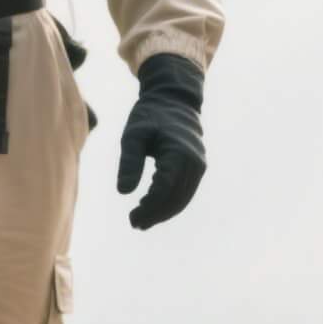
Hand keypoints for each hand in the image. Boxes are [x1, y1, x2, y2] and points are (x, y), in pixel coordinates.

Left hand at [116, 54, 206, 230]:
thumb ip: (129, 162)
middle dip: (155, 215)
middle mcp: (194, 162)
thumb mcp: (133, 134)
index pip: (165, 190)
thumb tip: (123, 192)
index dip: (149, 208)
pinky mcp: (197, 168)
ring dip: (162, 213)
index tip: (132, 218)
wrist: (174, 99)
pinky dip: (169, 203)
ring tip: (140, 220)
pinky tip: (150, 206)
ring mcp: (199, 166)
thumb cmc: (150, 115)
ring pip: (182, 199)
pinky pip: (185, 192)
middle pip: (176, 199)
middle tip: (134, 223)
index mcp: (179, 152)